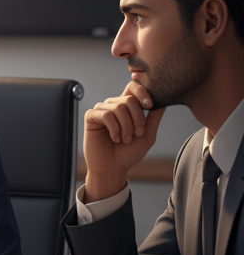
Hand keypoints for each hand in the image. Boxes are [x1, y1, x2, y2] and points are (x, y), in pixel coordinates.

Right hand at [83, 81, 164, 201]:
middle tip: (137, 134)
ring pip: (118, 108)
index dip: (142, 91)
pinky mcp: (91, 117)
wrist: (113, 168)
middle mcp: (113, 105)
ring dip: (126, 127)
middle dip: (137, 119)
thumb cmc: (129, 153)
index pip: (133, 87)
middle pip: (129, 99)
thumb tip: (163, 100)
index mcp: (127, 107)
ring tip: (125, 139)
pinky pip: (106, 115)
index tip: (149, 105)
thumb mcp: (147, 135)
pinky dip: (114, 129)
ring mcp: (101, 110)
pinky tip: (114, 138)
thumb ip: (154, 117)